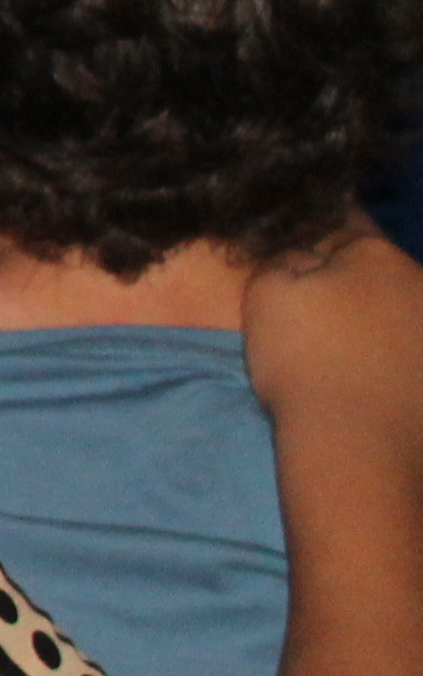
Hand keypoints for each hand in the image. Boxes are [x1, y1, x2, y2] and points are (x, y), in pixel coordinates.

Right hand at [244, 220, 422, 425]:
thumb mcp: (267, 292)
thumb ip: (286, 257)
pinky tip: (373, 378)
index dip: (315, 246)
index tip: (297, 266)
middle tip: (319, 313)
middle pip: (378, 270)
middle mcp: (420, 283)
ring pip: (400, 309)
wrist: (357, 444)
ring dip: (377, 320)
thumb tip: (309, 254)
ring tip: (348, 352)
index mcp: (377, 254)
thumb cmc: (305, 360)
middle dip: (352, 283)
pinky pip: (411, 350)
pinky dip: (395, 356)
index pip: (342, 230)